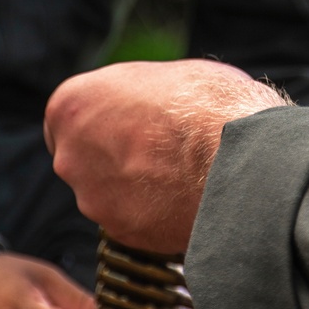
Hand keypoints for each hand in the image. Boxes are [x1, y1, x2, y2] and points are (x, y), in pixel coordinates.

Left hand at [44, 59, 288, 253]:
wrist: (240, 160)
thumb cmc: (208, 107)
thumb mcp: (167, 75)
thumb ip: (137, 95)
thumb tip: (144, 102)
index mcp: (73, 105)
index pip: (68, 119)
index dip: (99, 122)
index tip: (124, 125)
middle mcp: (71, 156)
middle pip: (84, 159)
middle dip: (114, 157)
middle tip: (157, 150)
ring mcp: (94, 199)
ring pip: (107, 194)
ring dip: (134, 189)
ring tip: (179, 174)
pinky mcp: (122, 233)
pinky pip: (133, 221)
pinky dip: (153, 214)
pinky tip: (184, 198)